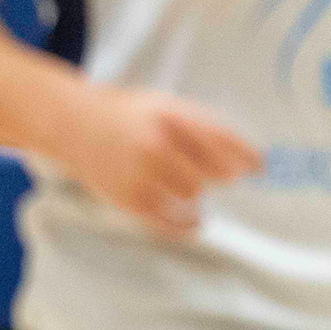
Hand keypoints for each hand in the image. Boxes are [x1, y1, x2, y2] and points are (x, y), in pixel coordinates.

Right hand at [57, 88, 261, 239]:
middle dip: (219, 176)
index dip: (246, 157)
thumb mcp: (162, 103)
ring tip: (187, 188)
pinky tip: (195, 223)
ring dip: (196, 195)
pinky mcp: (130, 199)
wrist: (71, 125)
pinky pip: (170, 222)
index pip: (221, 140)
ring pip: (193, 196)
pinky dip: (187, 226)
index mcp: (170, 115)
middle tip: (222, 177)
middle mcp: (157, 144)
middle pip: (212, 173)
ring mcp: (142, 173)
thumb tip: (243, 158)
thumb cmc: (123, 115)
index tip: (259, 168)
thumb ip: (199, 124)